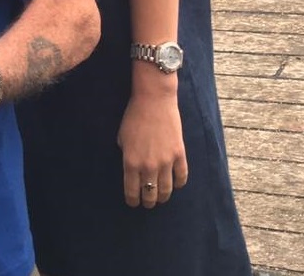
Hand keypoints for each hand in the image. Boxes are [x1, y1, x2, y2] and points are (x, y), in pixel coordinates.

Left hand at [118, 87, 188, 207]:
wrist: (154, 100)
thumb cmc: (134, 116)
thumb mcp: (122, 137)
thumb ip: (126, 156)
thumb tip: (132, 169)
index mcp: (130, 162)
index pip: (131, 191)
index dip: (132, 201)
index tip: (133, 203)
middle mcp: (148, 166)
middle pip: (150, 194)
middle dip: (148, 202)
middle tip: (147, 202)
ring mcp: (165, 161)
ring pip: (166, 190)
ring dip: (163, 197)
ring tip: (160, 198)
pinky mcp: (179, 155)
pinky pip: (181, 177)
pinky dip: (178, 184)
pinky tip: (175, 184)